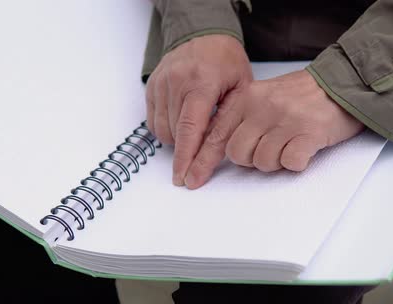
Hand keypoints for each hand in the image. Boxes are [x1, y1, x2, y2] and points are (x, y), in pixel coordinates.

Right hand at [145, 34, 251, 185]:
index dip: (186, 158)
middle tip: (204, 146)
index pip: (190, 129)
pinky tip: (182, 122)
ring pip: (162, 130)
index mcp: (201, 83)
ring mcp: (160, 83)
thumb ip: (227, 122)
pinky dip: (166, 129)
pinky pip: (153, 121)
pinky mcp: (151, 86)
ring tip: (196, 129)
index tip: (185, 179)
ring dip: (177, 139)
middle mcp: (176, 81)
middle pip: (175, 133)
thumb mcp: (241, 90)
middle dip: (188, 149)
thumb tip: (213, 155)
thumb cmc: (227, 63)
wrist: (205, 35)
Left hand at [184, 70, 364, 188]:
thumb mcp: (263, 97)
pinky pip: (290, 163)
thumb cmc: (301, 96)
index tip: (191, 179)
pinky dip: (295, 163)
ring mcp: (286, 119)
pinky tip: (303, 149)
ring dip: (275, 161)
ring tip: (290, 144)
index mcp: (247, 98)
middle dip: (250, 159)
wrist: (340, 84)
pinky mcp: (308, 133)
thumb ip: (241, 118)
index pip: (216, 135)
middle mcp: (262, 107)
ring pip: (262, 161)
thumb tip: (219, 150)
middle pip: (237, 153)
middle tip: (270, 147)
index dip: (202, 161)